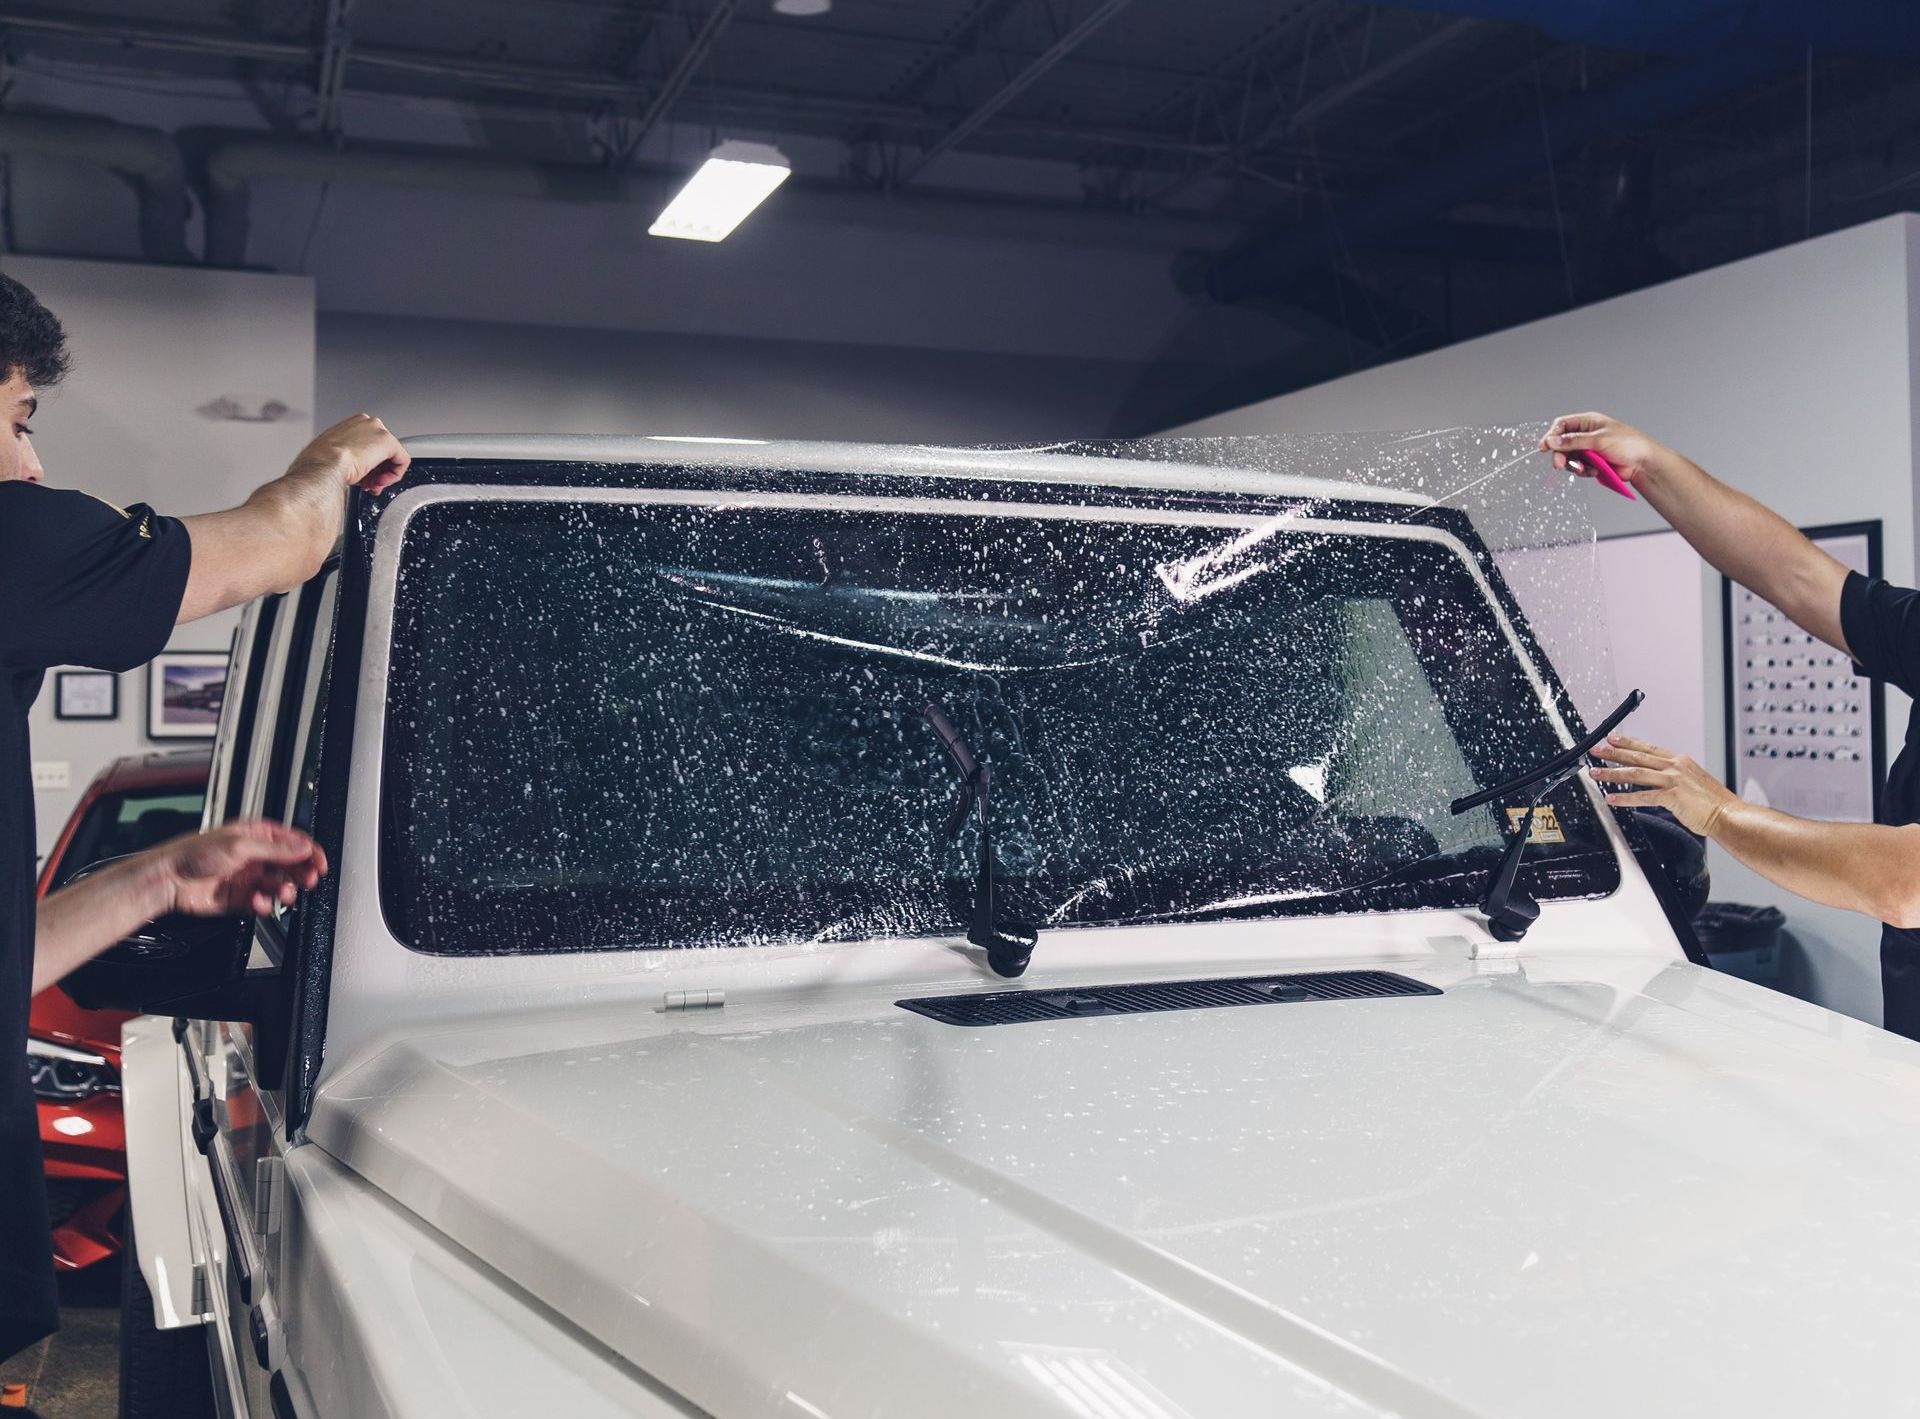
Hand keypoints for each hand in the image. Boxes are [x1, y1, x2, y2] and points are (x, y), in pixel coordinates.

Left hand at [143, 821, 328, 917]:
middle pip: (290, 865)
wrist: (168, 880)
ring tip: (282, 894)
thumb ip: (275, 849)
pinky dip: (264, 905)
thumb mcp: (240, 845)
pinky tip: (258, 903)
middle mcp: (254, 856)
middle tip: (307, 881)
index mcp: (256, 835)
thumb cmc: (193, 854)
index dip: (309, 852)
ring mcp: (248, 877)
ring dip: (284, 891)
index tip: (319, 864)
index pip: (293, 842)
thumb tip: (302, 847)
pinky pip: (262, 903)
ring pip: (279, 886)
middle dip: (300, 874)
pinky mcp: (241, 898)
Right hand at [296, 412, 409, 495]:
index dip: (369, 466)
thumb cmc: (320, 464)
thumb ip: (349, 457)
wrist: (322, 466)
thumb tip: (354, 468)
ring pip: (392, 457)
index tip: (363, 478)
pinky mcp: (388, 442)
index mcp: (351, 425)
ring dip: (383, 476)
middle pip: (382, 452)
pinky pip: (402, 461)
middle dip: (377, 472)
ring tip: (371, 486)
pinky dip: (394, 476)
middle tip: (369, 485)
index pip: (369, 446)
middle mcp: (366, 423)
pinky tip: (380, 482)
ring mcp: (378, 431)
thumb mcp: (334, 457)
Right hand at [1539, 412, 1672, 494]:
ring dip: (1574, 465)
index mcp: (1588, 422)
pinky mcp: (1592, 463)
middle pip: (1562, 444)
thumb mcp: (1597, 440)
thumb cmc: (1627, 444)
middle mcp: (1586, 435)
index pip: (1562, 425)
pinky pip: (1579, 467)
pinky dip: (1583, 471)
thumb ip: (1572, 441)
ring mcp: (1589, 449)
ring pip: (1569, 458)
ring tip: (1584, 469)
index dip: (1551, 436)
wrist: (1643, 463)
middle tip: (1560, 465)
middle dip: (1561, 455)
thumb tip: (1551, 441)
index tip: (1544, 447)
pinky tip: (1594, 470)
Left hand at [1589, 735, 1737, 836]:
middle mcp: (1675, 767)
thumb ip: (1674, 776)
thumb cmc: (1714, 801)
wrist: (1729, 814)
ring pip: (1636, 773)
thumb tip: (1657, 777)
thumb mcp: (1693, 780)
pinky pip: (1643, 796)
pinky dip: (1625, 797)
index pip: (1648, 747)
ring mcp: (1674, 780)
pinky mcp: (1673, 797)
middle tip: (1595, 750)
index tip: (1612, 738)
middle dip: (1613, 752)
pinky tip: (1611, 798)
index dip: (1628, 742)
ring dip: (1612, 773)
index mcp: (1680, 761)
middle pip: (1637, 756)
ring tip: (1595, 773)